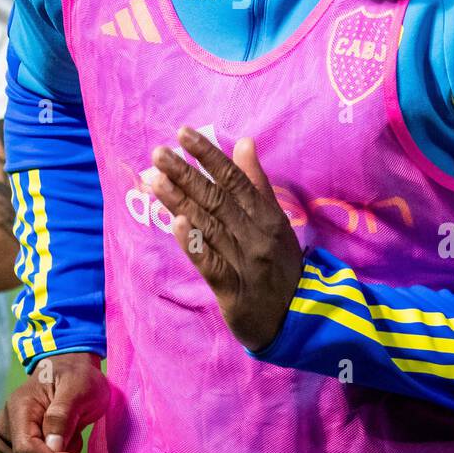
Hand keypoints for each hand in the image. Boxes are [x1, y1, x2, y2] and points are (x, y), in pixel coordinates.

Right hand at [0, 351, 108, 452]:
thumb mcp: (78, 388)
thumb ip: (63, 415)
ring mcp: (7, 440)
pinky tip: (62, 443)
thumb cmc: (75, 377)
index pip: (26, 450)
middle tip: (76, 437)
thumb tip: (52, 447)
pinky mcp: (14, 450)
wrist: (70, 372)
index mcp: (18, 407)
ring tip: (69, 435)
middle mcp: (5, 425)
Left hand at [149, 127, 302, 350]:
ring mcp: (245, 262)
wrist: (298, 319)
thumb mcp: (275, 220)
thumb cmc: (279, 264)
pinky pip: (212, 265)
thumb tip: (243, 141)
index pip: (234, 179)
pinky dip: (195, 244)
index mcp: (265, 215)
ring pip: (209, 226)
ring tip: (156, 180)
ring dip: (182, 201)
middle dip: (186, 173)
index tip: (184, 133)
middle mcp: (255, 234)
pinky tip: (177, 224)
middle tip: (158, 152)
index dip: (209, 155)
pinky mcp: (233, 291)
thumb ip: (256, 182)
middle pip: (217, 199)